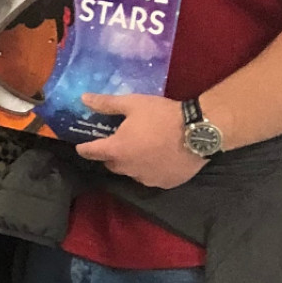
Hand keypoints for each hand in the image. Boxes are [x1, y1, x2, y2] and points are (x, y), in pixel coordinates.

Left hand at [75, 93, 204, 187]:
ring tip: (142, 148)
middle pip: (111, 164)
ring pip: (131, 172)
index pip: (91, 152)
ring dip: (131, 162)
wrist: (199, 131)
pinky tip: (159, 158)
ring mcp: (146, 179)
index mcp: (117, 150)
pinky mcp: (164, 183)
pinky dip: (150, 169)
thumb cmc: (162, 115)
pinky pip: (150, 177)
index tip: (82, 146)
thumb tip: (84, 99)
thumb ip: (107, 104)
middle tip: (119, 141)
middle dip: (111, 154)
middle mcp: (128, 168)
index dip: (84, 148)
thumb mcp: (133, 104)